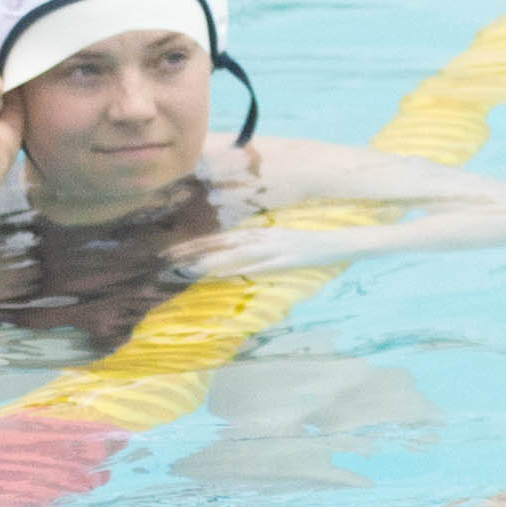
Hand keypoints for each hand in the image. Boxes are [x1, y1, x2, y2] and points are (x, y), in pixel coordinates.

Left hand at [173, 222, 334, 282]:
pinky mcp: (285, 260)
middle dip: (196, 249)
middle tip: (170, 256)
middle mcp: (262, 236)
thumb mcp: (278, 239)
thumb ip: (257, 243)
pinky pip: (258, 265)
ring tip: (189, 267)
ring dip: (213, 260)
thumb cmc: (306, 244)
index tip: (174, 248)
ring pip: (236, 253)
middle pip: (222, 242)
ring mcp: (273, 247)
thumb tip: (236, 250)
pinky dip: (240, 269)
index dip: (198, 242)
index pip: (222, 236)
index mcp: (259, 231)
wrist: (335, 243)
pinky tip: (224, 274)